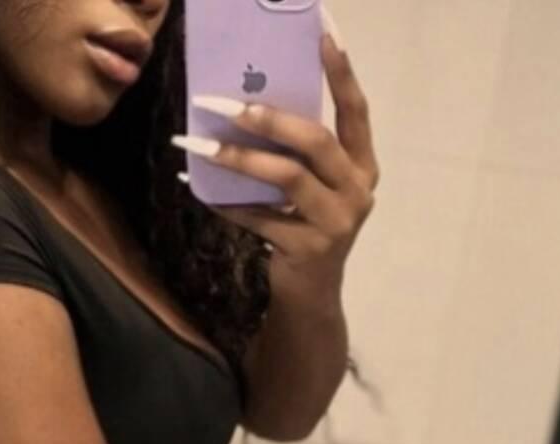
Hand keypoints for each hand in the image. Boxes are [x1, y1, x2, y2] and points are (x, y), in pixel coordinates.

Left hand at [172, 32, 379, 308]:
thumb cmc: (307, 227)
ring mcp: (336, 222)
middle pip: (315, 141)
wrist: (311, 293)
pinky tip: (196, 187)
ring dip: (238, 157)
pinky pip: (259, 217)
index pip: (356, 112)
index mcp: (362, 167)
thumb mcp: (313, 187)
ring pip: (286, 176)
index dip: (342, 74)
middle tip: (221, 103)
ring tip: (197, 144)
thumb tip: (245, 102)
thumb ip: (297, 153)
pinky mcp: (308, 249)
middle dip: (267, 117)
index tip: (324, 33)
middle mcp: (358, 191)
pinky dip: (226, 201)